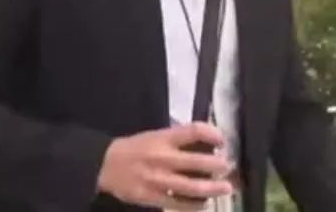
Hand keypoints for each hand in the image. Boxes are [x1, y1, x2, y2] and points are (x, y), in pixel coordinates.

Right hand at [97, 122, 234, 210]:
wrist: (106, 165)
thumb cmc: (136, 148)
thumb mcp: (156, 135)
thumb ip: (178, 139)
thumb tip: (208, 144)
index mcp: (163, 138)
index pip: (193, 131)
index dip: (211, 134)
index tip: (222, 140)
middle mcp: (162, 158)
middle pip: (197, 161)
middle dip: (217, 166)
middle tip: (228, 167)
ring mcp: (158, 179)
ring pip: (191, 186)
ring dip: (212, 188)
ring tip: (225, 188)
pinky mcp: (152, 197)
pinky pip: (178, 204)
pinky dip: (194, 205)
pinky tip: (204, 204)